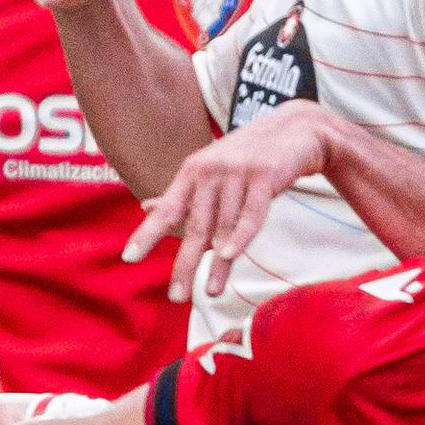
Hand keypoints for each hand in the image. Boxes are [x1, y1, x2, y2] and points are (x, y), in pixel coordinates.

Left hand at [124, 102, 343, 301]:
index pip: (168, 208)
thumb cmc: (246, 158)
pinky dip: (240, 236)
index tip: (129, 257)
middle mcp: (211, 171)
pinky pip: (251, 213)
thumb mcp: (210, 170)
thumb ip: (182, 194)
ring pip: (224, 226)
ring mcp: (238, 172)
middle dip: (185, 263)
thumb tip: (146, 208)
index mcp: (193, 171)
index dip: (147, 233)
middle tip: (176, 296)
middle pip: (195, 225)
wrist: (295, 129)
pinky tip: (229, 256)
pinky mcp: (265, 176)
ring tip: (210, 292)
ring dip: (218, 263)